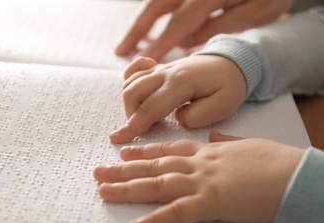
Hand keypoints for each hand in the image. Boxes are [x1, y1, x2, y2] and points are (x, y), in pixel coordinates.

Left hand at [94, 131, 303, 222]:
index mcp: (205, 151)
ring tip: (103, 190)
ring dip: (127, 189)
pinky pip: (176, 214)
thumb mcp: (246, 145)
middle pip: (152, 166)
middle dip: (123, 169)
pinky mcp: (210, 203)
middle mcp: (197, 164)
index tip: (123, 152)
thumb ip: (227, 141)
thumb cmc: (273, 160)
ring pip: (156, 184)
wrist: (293, 173)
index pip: (166, 149)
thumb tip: (216, 137)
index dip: (142, 151)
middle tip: (98, 170)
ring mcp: (201, 182)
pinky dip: (153, 222)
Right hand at [109, 55, 245, 143]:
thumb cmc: (228, 87)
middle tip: (143, 130)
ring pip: (130, 83)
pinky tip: (137, 92)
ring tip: (145, 117)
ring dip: (130, 104)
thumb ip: (196, 117)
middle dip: (131, 116)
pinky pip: (135, 69)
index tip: (118, 139)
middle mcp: (166, 72)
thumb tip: (176, 118)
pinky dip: (129, 81)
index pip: (150, 107)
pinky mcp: (159, 67)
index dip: (133, 126)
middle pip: (133, 93)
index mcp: (181, 83)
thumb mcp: (222, 107)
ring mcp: (161, 68)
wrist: (231, 63)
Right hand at [115, 0, 293, 60]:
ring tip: (127, 42)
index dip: (161, 44)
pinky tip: (147, 27)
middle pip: (157, 7)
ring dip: (140, 22)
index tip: (146, 63)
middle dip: (137, 30)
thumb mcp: (258, 10)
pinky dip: (153, 13)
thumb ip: (222, 26)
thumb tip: (187, 42)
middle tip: (119, 50)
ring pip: (157, 1)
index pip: (179, 24)